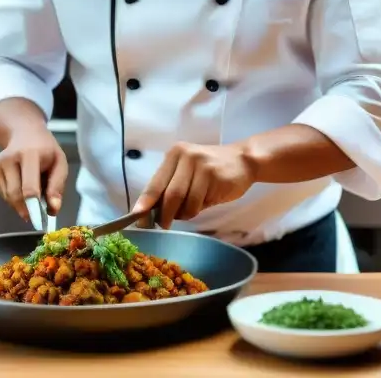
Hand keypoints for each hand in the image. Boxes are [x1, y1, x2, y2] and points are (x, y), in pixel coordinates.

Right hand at [0, 126, 67, 221]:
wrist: (24, 132)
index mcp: (30, 154)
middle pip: (16, 195)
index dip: (33, 206)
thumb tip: (53, 209)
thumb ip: (57, 186)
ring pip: (9, 197)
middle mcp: (10, 158)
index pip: (29, 187)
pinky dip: (15, 198)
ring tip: (34, 193)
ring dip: (22, 204)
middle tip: (39, 215)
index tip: (40, 220)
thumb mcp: (60, 163)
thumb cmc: (45, 149)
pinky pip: (4, 194)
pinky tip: (23, 187)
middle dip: (28, 210)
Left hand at [132, 141, 255, 228]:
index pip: (155, 182)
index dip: (145, 201)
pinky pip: (199, 203)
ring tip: (191, 210)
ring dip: (184, 214)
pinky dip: (197, 210)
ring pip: (184, 202)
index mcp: (174, 154)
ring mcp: (201, 165)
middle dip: (164, 215)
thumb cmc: (211, 171)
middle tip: (164, 225)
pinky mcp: (214, 175)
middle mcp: (185, 156)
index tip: (136, 216)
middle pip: (169, 194)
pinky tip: (205, 202)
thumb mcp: (188, 172)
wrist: (243, 160)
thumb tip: (150, 212)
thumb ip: (171, 187)